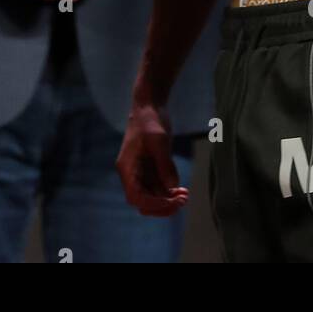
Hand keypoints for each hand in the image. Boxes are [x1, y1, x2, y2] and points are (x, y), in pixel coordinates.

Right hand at [116, 99, 188, 216]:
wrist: (148, 106)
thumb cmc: (150, 120)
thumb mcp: (159, 140)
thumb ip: (165, 165)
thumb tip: (172, 188)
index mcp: (127, 168)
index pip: (136, 197)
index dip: (154, 204)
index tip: (172, 201)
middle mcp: (132, 174)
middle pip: (143, 202)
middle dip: (163, 206)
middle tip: (182, 200)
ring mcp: (141, 172)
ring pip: (153, 197)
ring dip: (169, 200)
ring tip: (185, 195)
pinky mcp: (150, 169)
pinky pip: (158, 188)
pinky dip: (170, 192)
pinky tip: (182, 190)